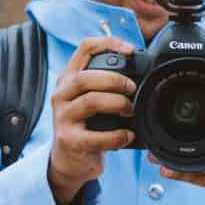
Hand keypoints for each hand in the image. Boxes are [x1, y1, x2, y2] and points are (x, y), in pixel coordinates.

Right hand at [47, 35, 135, 204]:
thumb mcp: (91, 100)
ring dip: (117, 104)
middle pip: (86, 77)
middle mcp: (61, 94)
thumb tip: (143, 75)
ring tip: (130, 111)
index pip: (85, 48)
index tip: (131, 51)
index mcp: (69, 78)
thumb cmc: (86, 126)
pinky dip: (116, 136)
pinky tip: (126, 135)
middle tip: (133, 88)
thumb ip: (106, 85)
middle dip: (115, 79)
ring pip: (90, 101)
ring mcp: (62, 117)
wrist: (69, 160)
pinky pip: (95, 136)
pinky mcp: (68, 140)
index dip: (109, 43)